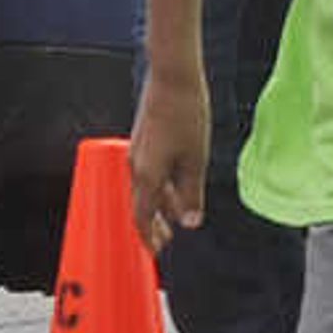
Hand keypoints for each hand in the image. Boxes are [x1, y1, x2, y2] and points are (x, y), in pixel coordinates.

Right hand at [130, 73, 209, 252]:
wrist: (173, 79)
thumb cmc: (186, 116)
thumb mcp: (196, 160)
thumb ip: (192, 193)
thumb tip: (190, 223)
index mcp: (146, 174)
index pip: (142, 216)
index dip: (148, 236)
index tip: (155, 252)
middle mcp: (136, 165)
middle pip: (142, 204)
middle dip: (154, 225)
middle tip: (167, 241)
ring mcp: (138, 152)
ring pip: (147, 188)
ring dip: (160, 206)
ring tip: (175, 219)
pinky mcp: (144, 140)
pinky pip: (149, 172)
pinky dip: (160, 187)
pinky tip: (174, 188)